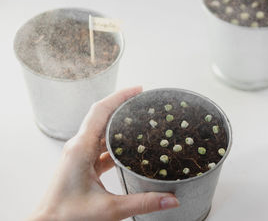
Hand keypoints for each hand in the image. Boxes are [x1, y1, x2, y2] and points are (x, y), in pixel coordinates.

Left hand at [28, 87, 179, 220]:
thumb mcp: (109, 210)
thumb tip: (171, 200)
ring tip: (139, 120)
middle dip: (123, 106)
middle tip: (144, 102)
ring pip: (101, 131)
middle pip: (102, 116)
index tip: (138, 90)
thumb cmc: (65, 217)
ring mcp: (79, 156)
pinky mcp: (82, 165)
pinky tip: (129, 147)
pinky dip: (115, 143)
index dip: (119, 97)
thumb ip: (142, 203)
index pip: (100, 111)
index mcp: (80, 149)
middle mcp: (78, 147)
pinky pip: (100, 147)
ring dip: (119, 124)